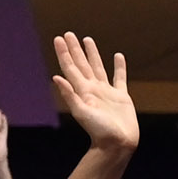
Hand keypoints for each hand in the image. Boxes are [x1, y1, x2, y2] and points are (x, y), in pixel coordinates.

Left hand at [48, 33, 136, 151]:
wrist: (116, 144)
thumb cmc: (98, 131)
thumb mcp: (81, 112)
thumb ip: (69, 95)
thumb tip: (56, 77)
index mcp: (82, 91)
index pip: (70, 67)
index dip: (64, 53)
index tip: (59, 38)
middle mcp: (92, 89)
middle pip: (81, 64)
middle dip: (74, 49)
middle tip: (68, 34)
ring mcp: (106, 92)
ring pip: (98, 67)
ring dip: (92, 54)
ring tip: (87, 40)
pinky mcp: (121, 96)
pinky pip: (120, 77)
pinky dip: (119, 67)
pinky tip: (117, 56)